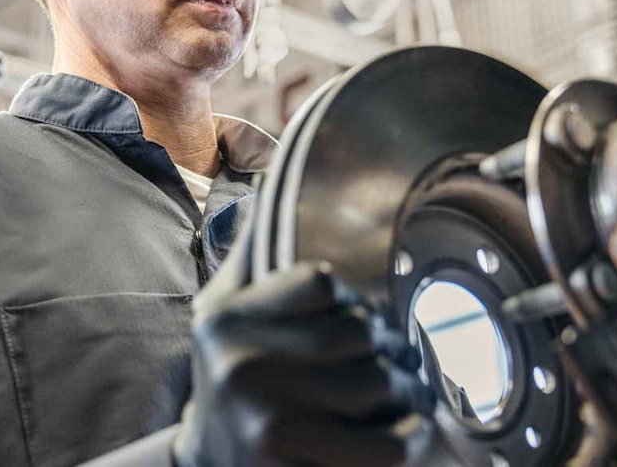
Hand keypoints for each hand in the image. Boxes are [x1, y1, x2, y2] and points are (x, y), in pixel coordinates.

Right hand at [173, 237, 434, 466]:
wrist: (206, 466)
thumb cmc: (230, 382)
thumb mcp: (220, 313)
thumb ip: (250, 252)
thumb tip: (273, 178)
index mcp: (225, 315)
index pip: (325, 282)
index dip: (354, 303)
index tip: (357, 324)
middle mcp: (237, 359)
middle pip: (360, 333)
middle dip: (389, 350)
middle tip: (396, 363)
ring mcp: (263, 412)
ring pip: (378, 382)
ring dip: (406, 390)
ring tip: (404, 395)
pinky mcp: (288, 455)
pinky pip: (385, 440)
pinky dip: (409, 437)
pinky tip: (405, 432)